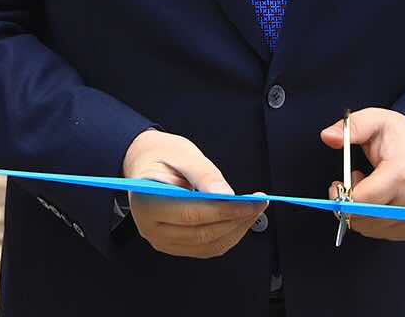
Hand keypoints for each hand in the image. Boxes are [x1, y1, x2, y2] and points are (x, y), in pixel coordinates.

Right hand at [121, 129, 267, 258]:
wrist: (146, 164)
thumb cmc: (162, 156)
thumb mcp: (182, 155)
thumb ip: (204, 175)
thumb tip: (225, 194)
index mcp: (146, 204)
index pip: (191, 214)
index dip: (224, 210)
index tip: (249, 202)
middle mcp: (150, 229)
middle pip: (201, 233)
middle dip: (235, 219)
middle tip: (258, 203)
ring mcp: (163, 241)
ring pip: (208, 245)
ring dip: (236, 229)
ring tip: (253, 209)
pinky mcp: (176, 246)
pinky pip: (207, 248)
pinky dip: (229, 235)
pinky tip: (240, 219)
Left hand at [319, 108, 404, 241]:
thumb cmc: (404, 138)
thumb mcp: (377, 120)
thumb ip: (352, 127)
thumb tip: (327, 136)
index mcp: (401, 175)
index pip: (361, 203)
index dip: (342, 197)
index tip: (338, 184)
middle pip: (364, 219)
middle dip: (350, 204)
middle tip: (356, 181)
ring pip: (372, 229)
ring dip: (363, 212)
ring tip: (371, 188)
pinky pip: (385, 233)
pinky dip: (376, 220)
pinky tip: (382, 200)